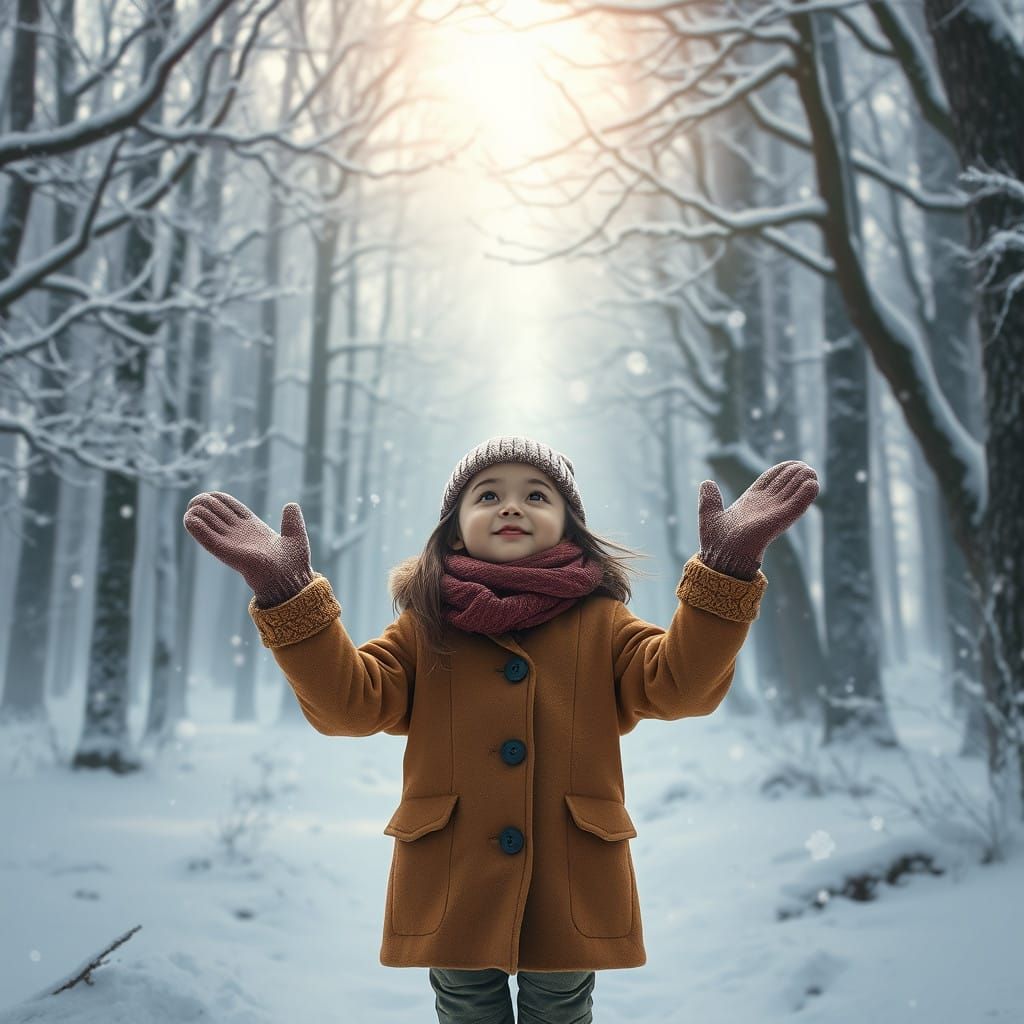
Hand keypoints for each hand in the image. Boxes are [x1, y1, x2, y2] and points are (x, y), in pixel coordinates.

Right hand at [183, 491, 313, 607]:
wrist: (290, 578)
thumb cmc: (294, 562)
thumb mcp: (295, 534)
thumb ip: (292, 519)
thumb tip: (290, 505)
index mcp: (251, 526)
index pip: (229, 507)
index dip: (218, 498)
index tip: (211, 495)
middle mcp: (238, 533)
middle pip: (214, 511)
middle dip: (204, 502)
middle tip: (199, 501)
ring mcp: (230, 541)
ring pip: (207, 522)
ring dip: (196, 512)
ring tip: (192, 508)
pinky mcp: (225, 551)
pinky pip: (206, 537)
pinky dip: (196, 527)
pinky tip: (189, 518)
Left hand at [697, 461, 818, 579]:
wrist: (721, 556)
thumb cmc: (715, 540)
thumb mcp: (710, 514)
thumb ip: (709, 498)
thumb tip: (706, 483)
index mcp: (751, 501)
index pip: (770, 480)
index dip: (781, 470)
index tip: (792, 463)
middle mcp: (765, 506)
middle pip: (784, 484)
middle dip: (795, 474)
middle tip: (804, 465)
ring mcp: (773, 514)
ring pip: (793, 494)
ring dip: (803, 482)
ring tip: (810, 471)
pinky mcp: (778, 522)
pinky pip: (795, 507)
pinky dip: (804, 496)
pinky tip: (813, 485)